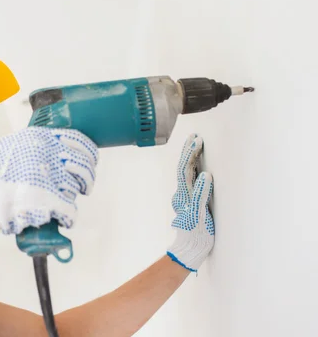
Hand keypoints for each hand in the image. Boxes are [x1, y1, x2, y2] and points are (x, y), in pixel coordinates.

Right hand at [0, 127, 98, 244]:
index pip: (78, 140)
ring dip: (72, 196)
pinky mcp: (49, 201)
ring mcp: (49, 177)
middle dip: (86, 177)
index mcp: (39, 138)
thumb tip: (52, 145)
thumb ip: (31, 144)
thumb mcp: (9, 146)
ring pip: (76, 188)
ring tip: (61, 201)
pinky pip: (71, 210)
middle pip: (83, 165)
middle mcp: (47, 154)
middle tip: (83, 185)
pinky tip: (64, 218)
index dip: (88, 153)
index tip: (89, 160)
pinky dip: (69, 216)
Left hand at [166, 134, 214, 271]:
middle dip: (189, 152)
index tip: (197, 141)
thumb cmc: (196, 234)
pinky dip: (194, 169)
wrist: (190, 249)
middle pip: (183, 169)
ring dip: (190, 159)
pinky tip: (198, 165)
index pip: (184, 170)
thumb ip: (201, 195)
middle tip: (195, 137)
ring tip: (196, 145)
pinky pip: (190, 181)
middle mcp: (181, 195)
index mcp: (183, 196)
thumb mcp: (200, 216)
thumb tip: (204, 175)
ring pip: (186, 174)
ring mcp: (184, 198)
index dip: (190, 154)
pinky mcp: (189, 201)